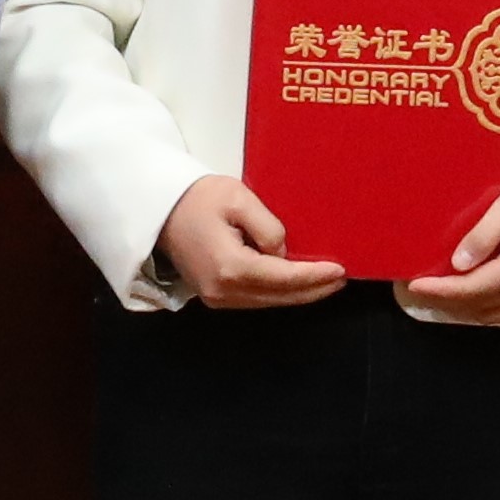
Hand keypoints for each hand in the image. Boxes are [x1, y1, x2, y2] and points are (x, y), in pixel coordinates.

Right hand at [153, 176, 346, 310]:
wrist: (158, 209)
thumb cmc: (197, 197)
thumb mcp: (238, 198)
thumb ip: (268, 228)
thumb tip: (284, 253)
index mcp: (230, 267)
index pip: (284, 278)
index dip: (315, 277)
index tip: (340, 270)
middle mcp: (224, 291)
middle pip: (279, 297)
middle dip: (313, 290)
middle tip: (340, 279)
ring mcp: (217, 298)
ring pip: (268, 302)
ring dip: (298, 294)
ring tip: (324, 282)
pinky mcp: (214, 296)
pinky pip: (255, 299)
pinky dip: (278, 293)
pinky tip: (293, 283)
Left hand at [404, 163, 499, 323]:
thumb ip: (484, 234)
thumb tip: (458, 265)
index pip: (474, 288)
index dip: (442, 290)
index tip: (414, 285)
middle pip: (482, 305)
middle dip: (447, 301)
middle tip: (418, 289)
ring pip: (495, 314)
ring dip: (464, 307)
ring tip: (437, 294)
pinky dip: (485, 308)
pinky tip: (468, 297)